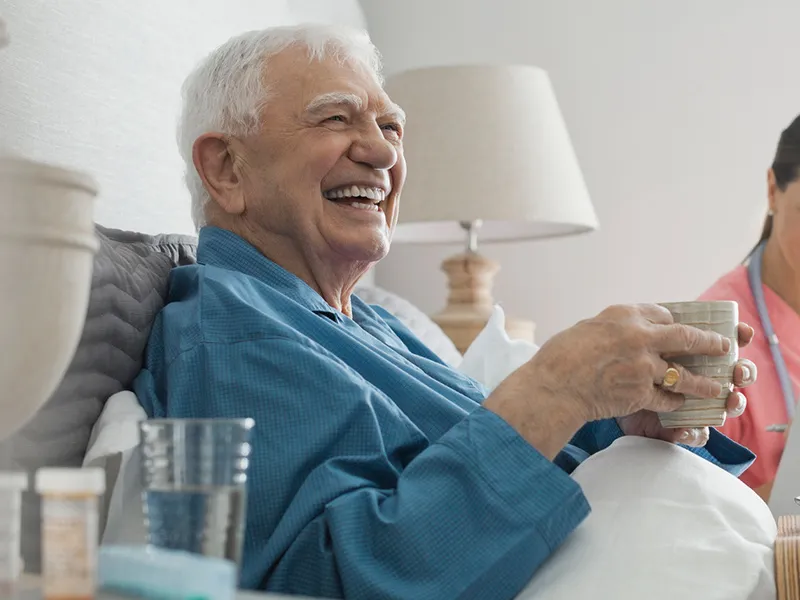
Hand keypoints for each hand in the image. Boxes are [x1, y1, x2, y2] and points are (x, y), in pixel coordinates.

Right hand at [485, 304, 745, 457]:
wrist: (553, 388)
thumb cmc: (560, 357)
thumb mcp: (587, 328)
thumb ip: (613, 328)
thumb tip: (625, 334)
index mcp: (624, 314)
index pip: (662, 313)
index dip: (674, 322)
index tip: (680, 327)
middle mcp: (639, 336)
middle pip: (686, 337)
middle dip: (709, 343)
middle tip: (724, 346)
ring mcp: (643, 366)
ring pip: (684, 374)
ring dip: (704, 382)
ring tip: (720, 387)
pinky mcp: (641, 393)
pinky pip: (667, 398)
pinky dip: (674, 402)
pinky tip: (679, 404)